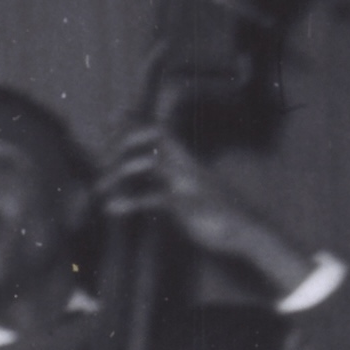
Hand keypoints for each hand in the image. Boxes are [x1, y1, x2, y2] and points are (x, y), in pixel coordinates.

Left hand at [98, 125, 315, 296]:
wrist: (250, 231)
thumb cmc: (216, 212)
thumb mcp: (191, 188)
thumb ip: (170, 176)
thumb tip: (149, 170)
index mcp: (186, 159)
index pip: (159, 128)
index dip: (135, 121)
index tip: (111, 117)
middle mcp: (186, 164)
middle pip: (153, 134)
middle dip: (122, 141)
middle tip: (100, 163)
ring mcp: (187, 182)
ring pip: (150, 163)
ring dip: (119, 173)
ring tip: (99, 189)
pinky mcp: (188, 205)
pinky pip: (155, 198)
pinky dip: (130, 202)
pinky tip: (110, 208)